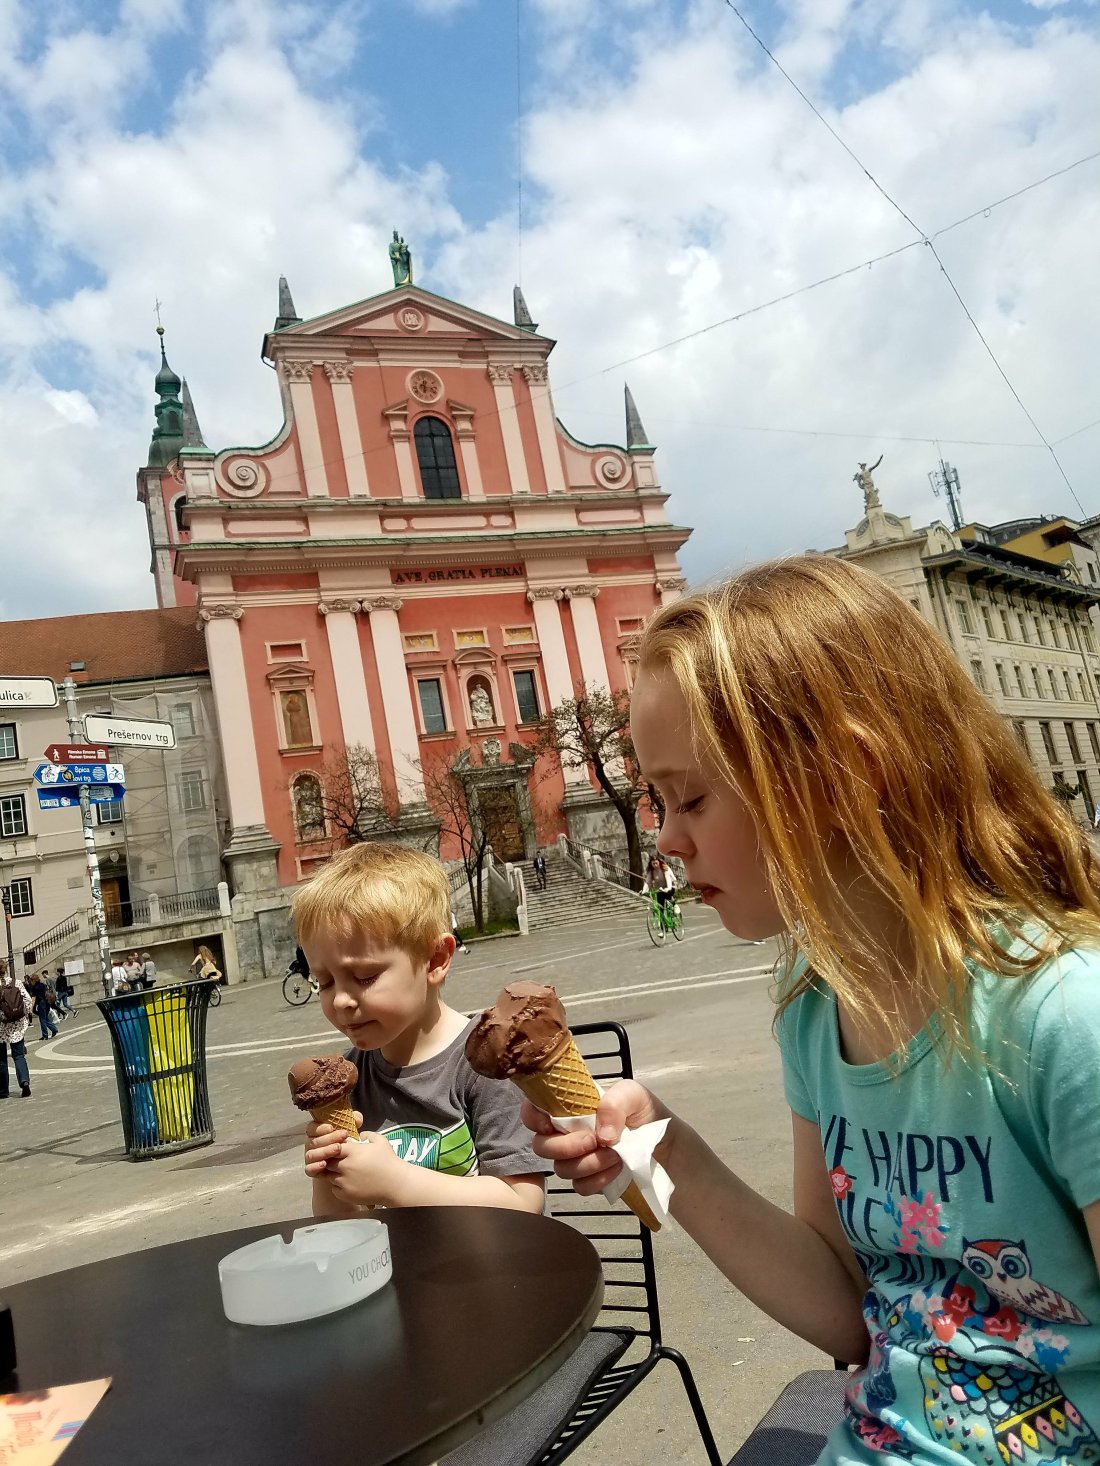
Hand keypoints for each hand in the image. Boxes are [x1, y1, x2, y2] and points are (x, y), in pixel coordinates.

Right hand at [303, 1111, 363, 1176]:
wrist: (345, 1169)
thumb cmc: (344, 1146)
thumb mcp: (350, 1132)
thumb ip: (352, 1122)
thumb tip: (357, 1119)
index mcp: (317, 1134)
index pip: (312, 1128)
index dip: (319, 1127)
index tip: (331, 1127)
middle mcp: (312, 1145)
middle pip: (314, 1140)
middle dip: (328, 1138)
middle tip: (343, 1136)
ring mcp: (311, 1158)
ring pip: (311, 1154)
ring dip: (324, 1151)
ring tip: (338, 1149)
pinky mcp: (312, 1171)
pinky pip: (309, 1169)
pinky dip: (315, 1166)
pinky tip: (324, 1164)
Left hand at [326, 1132, 408, 1208]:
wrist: (395, 1184)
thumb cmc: (389, 1161)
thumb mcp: (380, 1141)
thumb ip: (367, 1134)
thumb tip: (359, 1134)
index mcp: (352, 1151)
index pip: (332, 1147)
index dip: (334, 1148)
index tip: (340, 1150)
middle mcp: (345, 1166)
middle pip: (327, 1161)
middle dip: (332, 1161)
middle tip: (340, 1162)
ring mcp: (344, 1182)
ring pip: (329, 1176)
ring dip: (334, 1173)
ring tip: (345, 1173)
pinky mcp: (345, 1195)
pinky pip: (334, 1189)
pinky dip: (338, 1186)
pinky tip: (348, 1183)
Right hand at [520, 1080, 671, 1196]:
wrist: (666, 1144)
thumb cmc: (645, 1112)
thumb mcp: (634, 1095)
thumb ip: (615, 1103)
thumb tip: (601, 1135)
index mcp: (571, 1106)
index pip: (534, 1108)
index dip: (532, 1117)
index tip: (549, 1124)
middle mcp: (567, 1132)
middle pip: (541, 1146)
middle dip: (565, 1146)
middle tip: (593, 1141)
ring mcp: (577, 1158)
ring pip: (561, 1169)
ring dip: (588, 1163)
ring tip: (615, 1154)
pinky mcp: (589, 1179)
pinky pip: (579, 1186)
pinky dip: (597, 1180)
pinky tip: (616, 1169)